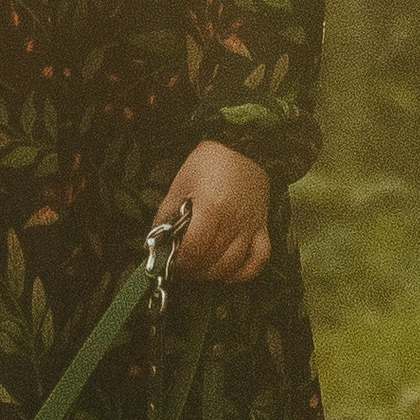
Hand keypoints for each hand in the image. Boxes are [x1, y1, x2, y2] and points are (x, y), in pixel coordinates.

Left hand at [155, 139, 270, 284]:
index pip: (195, 249)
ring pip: (234, 265)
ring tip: (199, 271)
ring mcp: (252, 226)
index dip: (180, 262)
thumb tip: (155, 239)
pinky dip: (244, 273)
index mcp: (212, 208)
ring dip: (213, 275)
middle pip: (213, 260)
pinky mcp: (264, 227)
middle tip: (180, 268)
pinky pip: (259, 259)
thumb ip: (168, 211)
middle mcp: (235, 221)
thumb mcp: (182, 181)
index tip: (170, 262)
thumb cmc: (209, 160)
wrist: (246, 144)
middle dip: (193, 270)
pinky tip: (228, 274)